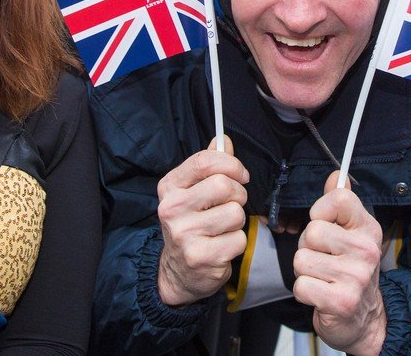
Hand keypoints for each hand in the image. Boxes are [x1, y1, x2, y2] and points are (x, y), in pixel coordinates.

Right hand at [156, 136, 248, 306]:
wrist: (177, 272)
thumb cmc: (190, 224)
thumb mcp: (191, 192)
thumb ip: (208, 166)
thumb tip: (223, 139)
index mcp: (170, 187)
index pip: (204, 161)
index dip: (231, 164)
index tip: (240, 174)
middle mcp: (173, 209)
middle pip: (224, 186)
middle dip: (238, 194)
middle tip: (232, 203)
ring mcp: (186, 235)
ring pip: (236, 213)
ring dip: (238, 221)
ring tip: (223, 227)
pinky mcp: (202, 257)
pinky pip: (239, 239)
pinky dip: (237, 242)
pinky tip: (222, 246)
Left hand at [293, 171, 386, 354]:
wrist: (366, 320)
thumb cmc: (350, 272)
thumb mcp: (351, 235)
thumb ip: (340, 205)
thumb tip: (336, 174)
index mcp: (368, 228)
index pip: (339, 199)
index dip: (321, 210)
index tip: (324, 224)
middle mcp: (366, 250)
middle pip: (312, 231)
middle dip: (308, 246)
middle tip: (323, 259)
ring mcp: (355, 277)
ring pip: (301, 259)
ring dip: (305, 271)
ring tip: (322, 277)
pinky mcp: (341, 301)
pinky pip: (300, 285)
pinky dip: (304, 292)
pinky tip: (320, 294)